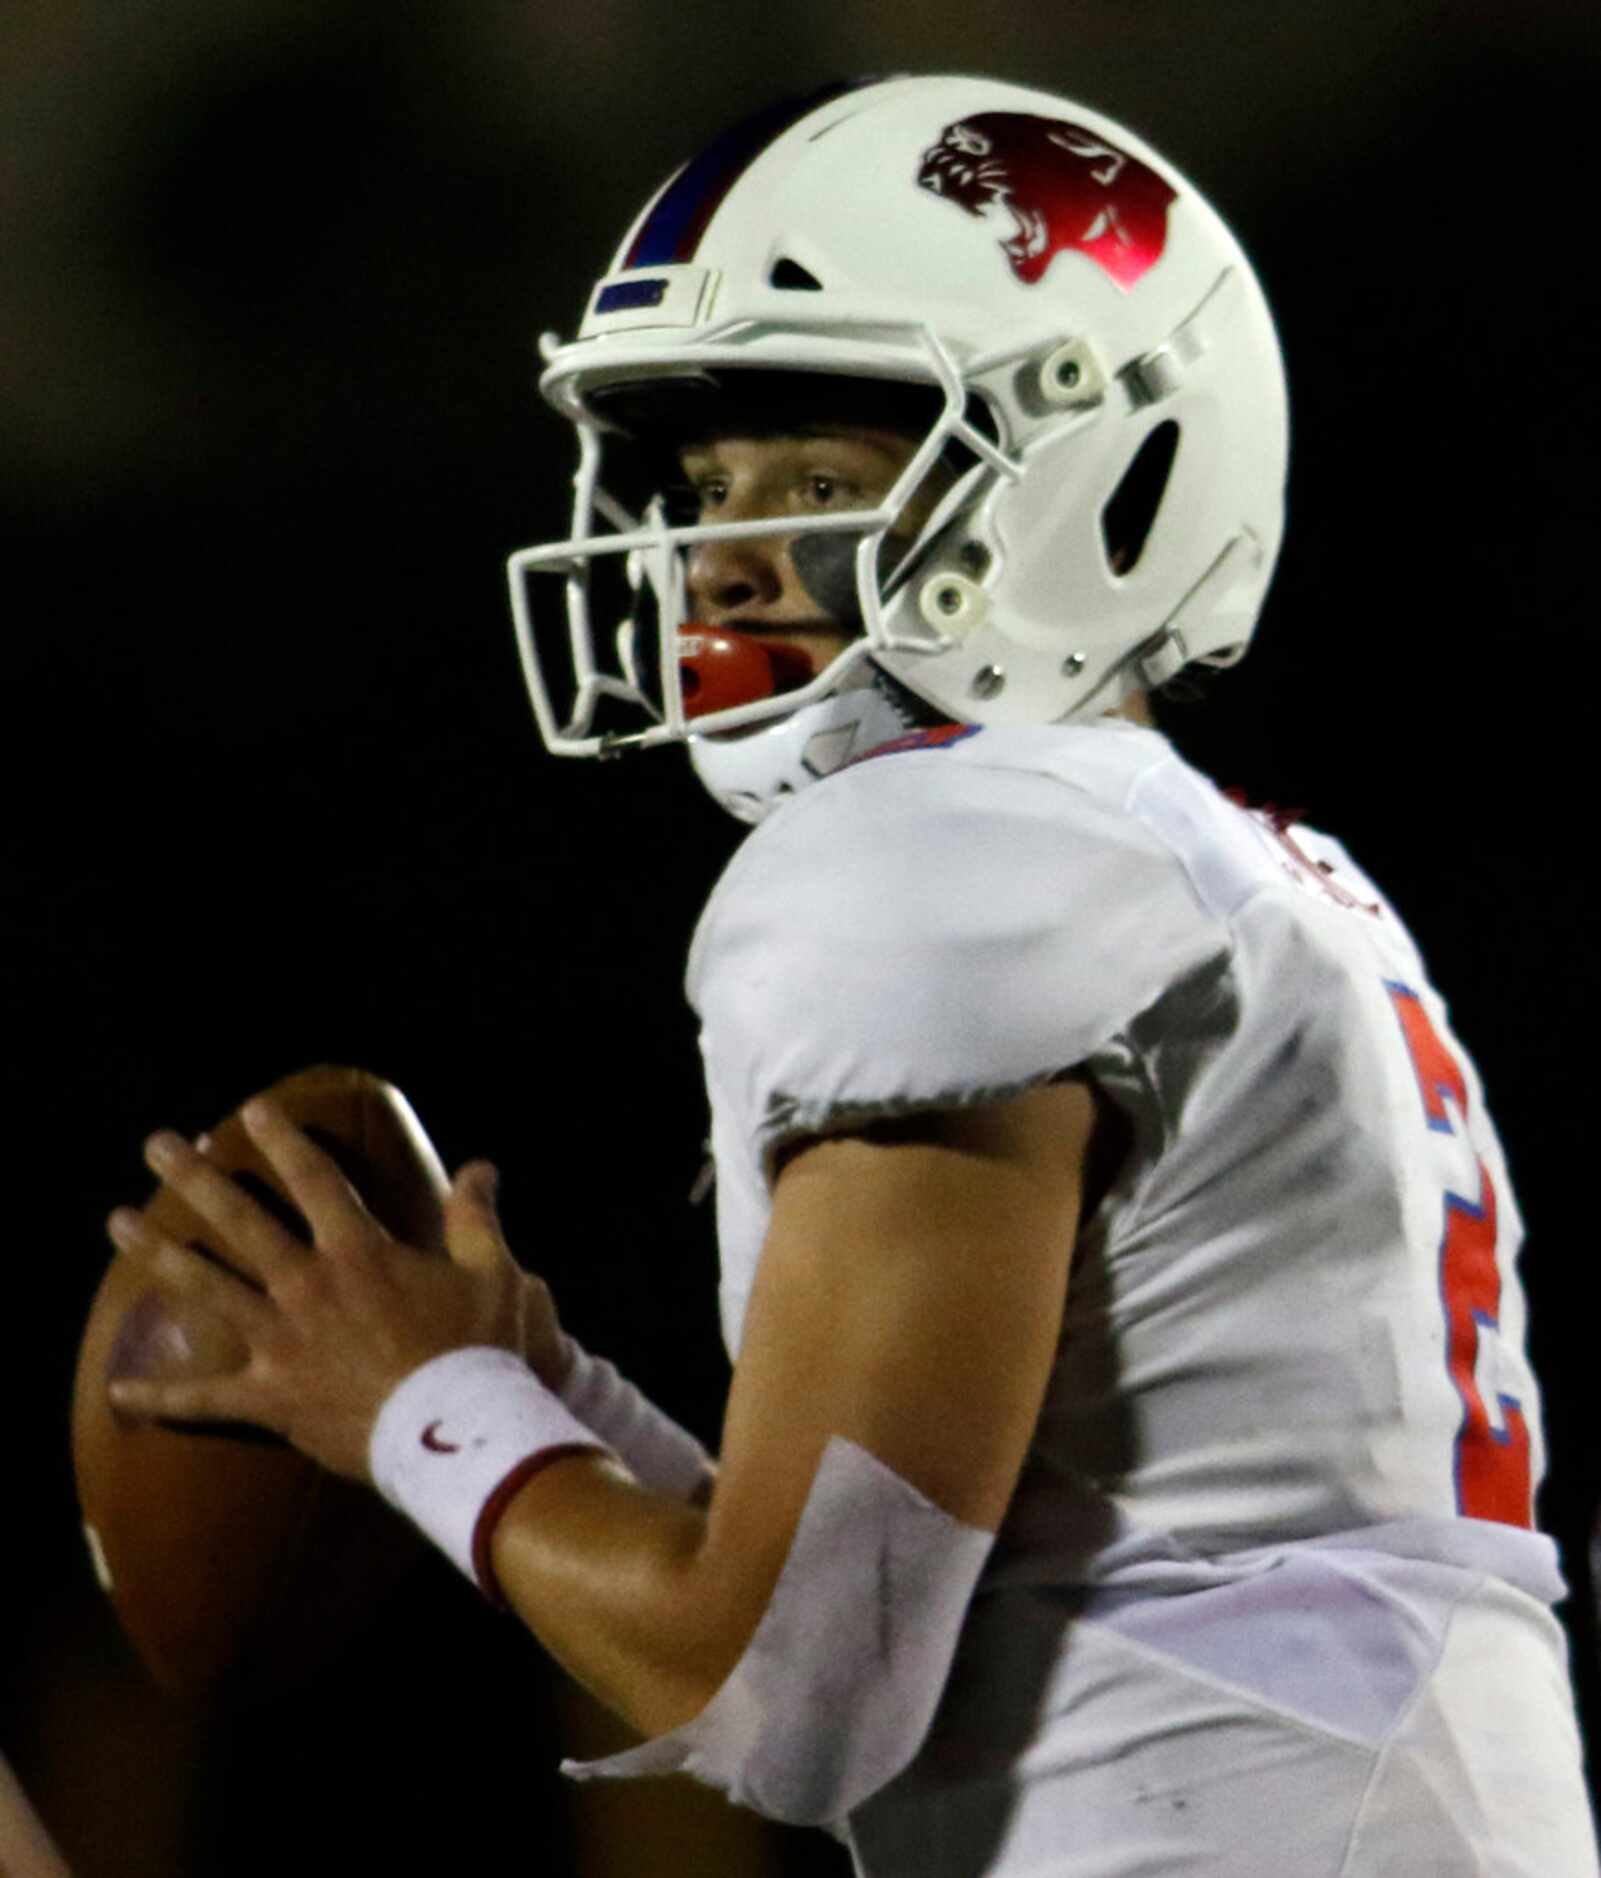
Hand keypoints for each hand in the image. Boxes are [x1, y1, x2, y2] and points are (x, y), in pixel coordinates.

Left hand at [106, 1099, 531, 1481]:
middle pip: (239, 1220)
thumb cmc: (481, 1351)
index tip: (253, 1111)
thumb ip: (476, 1217)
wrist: (456, 1435)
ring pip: (206, 1288)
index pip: (314, 1180)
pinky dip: (160, 1395)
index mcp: (359, 1252)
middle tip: (156, 1144)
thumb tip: (480, 1166)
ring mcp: (282, 1342)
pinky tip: (117, 1388)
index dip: (284, 1140)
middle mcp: (309, 1286)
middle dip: (195, 1176)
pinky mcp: (271, 1398)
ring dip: (158, 1252)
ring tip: (118, 1220)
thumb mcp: (493, 1274)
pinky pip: (205, 1398)